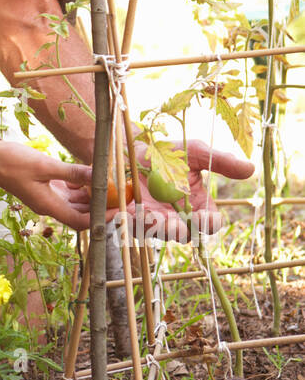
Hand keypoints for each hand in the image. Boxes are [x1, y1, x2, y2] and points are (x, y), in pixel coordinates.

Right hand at [0, 141, 114, 230]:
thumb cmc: (12, 162)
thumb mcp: (45, 166)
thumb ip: (72, 172)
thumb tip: (97, 175)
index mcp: (49, 206)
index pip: (82, 221)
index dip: (102, 219)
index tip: (118, 210)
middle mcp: (49, 205)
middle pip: (81, 214)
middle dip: (101, 208)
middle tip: (120, 197)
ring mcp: (46, 197)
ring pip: (76, 203)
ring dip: (91, 196)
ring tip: (107, 183)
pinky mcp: (44, 187)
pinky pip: (68, 192)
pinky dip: (79, 186)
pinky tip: (86, 174)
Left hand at [66, 139, 254, 240]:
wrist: (131, 144)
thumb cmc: (167, 151)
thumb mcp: (195, 151)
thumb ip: (220, 161)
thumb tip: (250, 168)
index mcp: (196, 205)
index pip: (209, 223)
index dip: (208, 223)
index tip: (204, 216)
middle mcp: (176, 217)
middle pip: (183, 235)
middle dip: (180, 231)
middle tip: (177, 225)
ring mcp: (152, 219)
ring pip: (157, 234)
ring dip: (157, 228)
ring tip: (155, 218)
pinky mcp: (128, 217)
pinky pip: (131, 227)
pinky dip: (133, 221)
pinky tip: (133, 212)